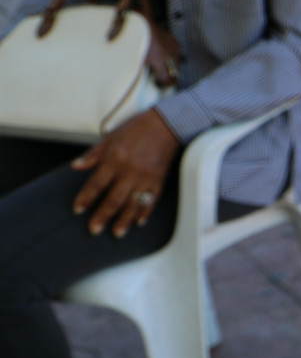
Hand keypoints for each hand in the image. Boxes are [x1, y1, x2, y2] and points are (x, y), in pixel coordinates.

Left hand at [70, 109, 180, 237]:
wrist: (168, 124)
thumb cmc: (137, 128)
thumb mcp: (111, 137)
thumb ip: (93, 154)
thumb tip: (76, 167)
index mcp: (115, 159)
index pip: (96, 184)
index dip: (86, 198)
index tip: (77, 210)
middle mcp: (130, 171)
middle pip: (114, 199)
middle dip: (103, 216)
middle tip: (94, 230)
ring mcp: (146, 177)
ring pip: (133, 204)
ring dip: (124, 220)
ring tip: (117, 233)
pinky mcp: (159, 180)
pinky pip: (151, 200)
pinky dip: (145, 212)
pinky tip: (139, 222)